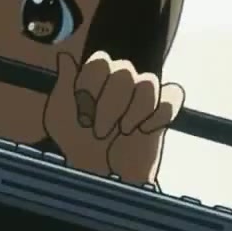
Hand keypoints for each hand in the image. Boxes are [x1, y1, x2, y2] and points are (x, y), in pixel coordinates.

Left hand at [44, 51, 184, 182]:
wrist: (100, 174)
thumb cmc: (76, 143)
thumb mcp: (59, 116)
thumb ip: (63, 85)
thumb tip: (64, 56)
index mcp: (96, 77)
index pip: (100, 61)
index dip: (90, 86)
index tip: (82, 115)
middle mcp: (121, 81)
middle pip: (124, 70)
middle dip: (109, 104)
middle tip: (99, 131)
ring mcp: (143, 96)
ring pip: (148, 82)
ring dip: (134, 110)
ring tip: (122, 131)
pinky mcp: (162, 113)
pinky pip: (172, 97)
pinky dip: (159, 114)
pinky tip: (144, 130)